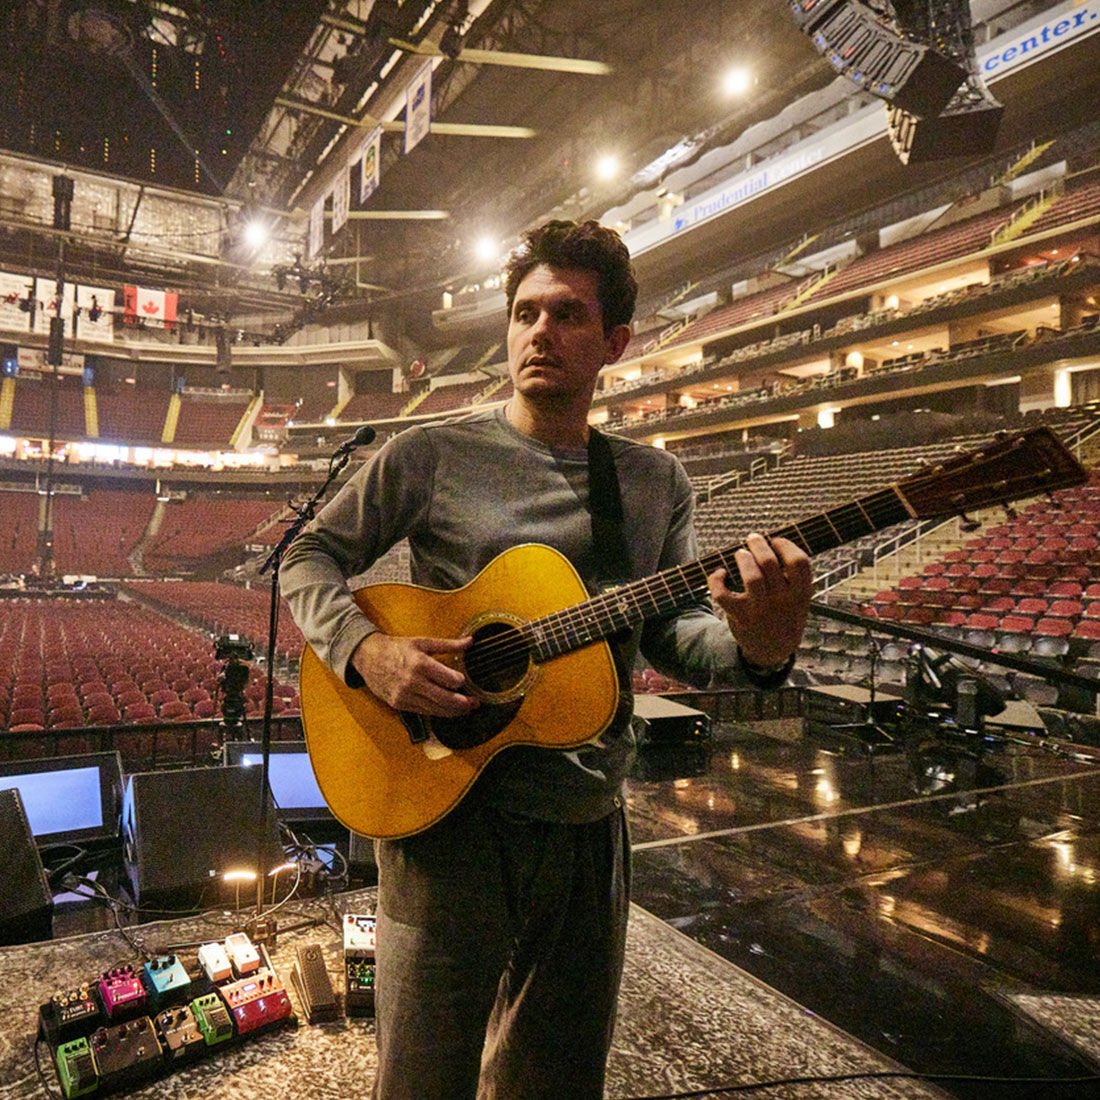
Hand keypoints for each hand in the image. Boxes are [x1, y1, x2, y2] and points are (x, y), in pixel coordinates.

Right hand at [350, 633, 478, 717]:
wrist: (369, 657)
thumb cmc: (397, 648)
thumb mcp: (423, 642)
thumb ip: (449, 644)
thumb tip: (470, 641)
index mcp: (421, 664)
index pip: (450, 680)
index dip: (460, 682)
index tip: (465, 682)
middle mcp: (413, 682)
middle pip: (446, 699)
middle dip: (464, 703)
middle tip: (474, 703)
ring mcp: (406, 695)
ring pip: (436, 709)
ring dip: (453, 711)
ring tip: (465, 709)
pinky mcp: (400, 704)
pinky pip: (424, 712)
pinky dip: (438, 712)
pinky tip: (447, 710)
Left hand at [708, 533, 812, 668]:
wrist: (772, 650)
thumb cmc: (784, 615)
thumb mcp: (799, 599)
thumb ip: (792, 577)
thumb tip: (770, 542)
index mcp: (801, 594)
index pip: (799, 562)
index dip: (786, 545)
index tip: (776, 541)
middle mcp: (782, 601)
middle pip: (769, 563)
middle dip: (758, 545)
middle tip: (752, 538)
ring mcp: (761, 609)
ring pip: (751, 577)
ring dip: (743, 559)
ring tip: (741, 554)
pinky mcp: (740, 616)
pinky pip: (723, 594)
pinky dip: (716, 580)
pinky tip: (720, 574)